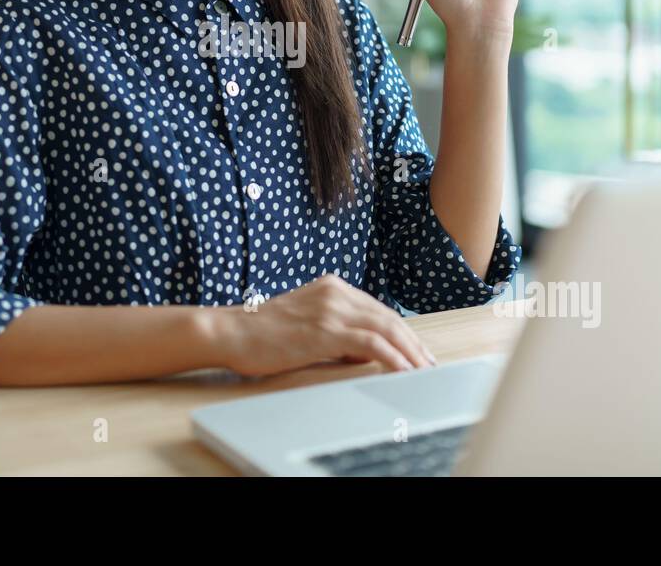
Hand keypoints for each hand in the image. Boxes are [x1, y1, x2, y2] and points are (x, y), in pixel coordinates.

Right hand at [211, 274, 436, 376]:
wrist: (230, 331)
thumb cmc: (261, 334)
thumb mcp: (306, 325)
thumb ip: (336, 333)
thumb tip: (365, 354)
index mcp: (332, 287)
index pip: (378, 310)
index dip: (401, 332)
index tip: (416, 352)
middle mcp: (335, 292)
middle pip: (388, 317)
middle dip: (413, 343)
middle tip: (429, 365)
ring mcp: (331, 308)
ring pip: (386, 328)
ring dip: (409, 352)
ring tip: (423, 372)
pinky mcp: (326, 329)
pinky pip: (371, 344)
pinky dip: (393, 358)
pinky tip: (403, 372)